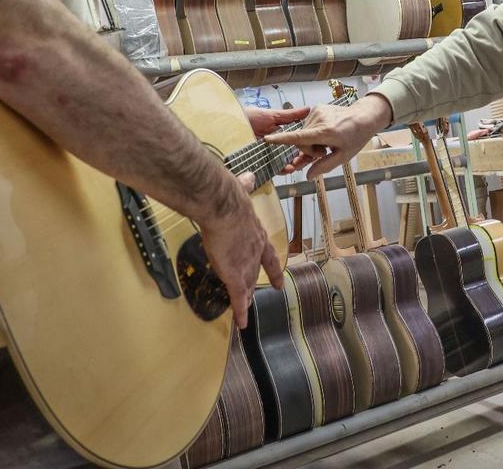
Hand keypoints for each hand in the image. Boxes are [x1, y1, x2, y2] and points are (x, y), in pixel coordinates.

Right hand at [196, 175, 284, 328]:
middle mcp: (255, 251)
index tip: (278, 278)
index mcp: (256, 233)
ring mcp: (246, 264)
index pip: (267, 254)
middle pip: (256, 272)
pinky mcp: (234, 274)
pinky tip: (242, 323)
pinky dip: (241, 310)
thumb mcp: (241, 191)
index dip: (272, 267)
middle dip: (256, 283)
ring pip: (246, 286)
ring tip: (246, 308)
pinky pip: (238, 297)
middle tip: (259, 294)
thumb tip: (247, 178)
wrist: (224, 207)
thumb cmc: (229, 197)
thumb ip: (244, 187)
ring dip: (246, 298)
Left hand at [244, 105, 312, 173]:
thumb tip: (308, 109)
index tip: (317, 145)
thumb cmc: (247, 116)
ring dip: (295, 163)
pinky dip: (283, 169)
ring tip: (299, 164)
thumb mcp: (271, 115)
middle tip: (310, 157)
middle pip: (295, 151)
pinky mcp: (261, 162)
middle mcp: (277, 143)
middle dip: (304, 155)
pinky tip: (288, 168)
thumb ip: (290, 115)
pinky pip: (274, 168)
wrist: (227, 126)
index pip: (299, 139)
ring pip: (287, 160)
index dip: (308, 143)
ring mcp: (269, 153)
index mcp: (281, 131)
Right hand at [263, 93, 391, 175]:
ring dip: (312, 142)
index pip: (300, 137)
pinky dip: (313, 132)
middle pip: (301, 141)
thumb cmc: (355, 137)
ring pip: (303, 134)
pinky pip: (307, 126)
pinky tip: (325, 133)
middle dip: (309, 150)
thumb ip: (324, 166)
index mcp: (326, 132)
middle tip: (324, 152)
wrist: (364, 117)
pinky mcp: (316, 108)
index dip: (282, 140)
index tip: (268, 139)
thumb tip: (308, 176)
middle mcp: (319, 119)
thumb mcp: (343, 156)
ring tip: (327, 142)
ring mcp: (317, 111)